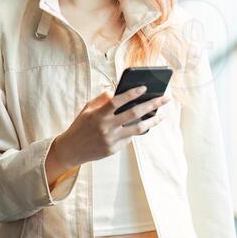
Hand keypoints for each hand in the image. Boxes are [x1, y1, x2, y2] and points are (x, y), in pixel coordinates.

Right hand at [55, 86, 171, 166]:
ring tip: (162, 115)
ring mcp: (111, 139)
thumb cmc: (80, 126)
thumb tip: (115, 91)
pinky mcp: (113, 149)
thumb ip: (101, 99)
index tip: (145, 87)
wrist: (71, 150)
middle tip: (165, 98)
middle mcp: (106, 127)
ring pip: (138, 129)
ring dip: (152, 121)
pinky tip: (145, 125)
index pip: (117, 101)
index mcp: (98, 114)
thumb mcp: (87, 109)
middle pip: (133, 114)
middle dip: (152, 105)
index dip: (131, 93)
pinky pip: (129, 138)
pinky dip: (137, 130)